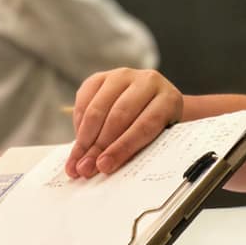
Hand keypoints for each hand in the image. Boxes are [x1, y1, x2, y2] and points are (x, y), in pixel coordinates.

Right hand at [66, 68, 182, 177]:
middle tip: (86, 168)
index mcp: (168, 100)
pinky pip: (83, 100)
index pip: (144, 125)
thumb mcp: (158, 138)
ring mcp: (123, 76)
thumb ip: (139, 149)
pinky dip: (78, 124)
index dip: (122, 148)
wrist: (154, 101)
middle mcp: (147, 82)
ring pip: (98, 109)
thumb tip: (106, 167)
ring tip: (77, 160)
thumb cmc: (158, 127)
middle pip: (118, 117)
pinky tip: (78, 142)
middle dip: (99, 146)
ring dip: (84, 138)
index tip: (105, 166)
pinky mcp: (102, 77)